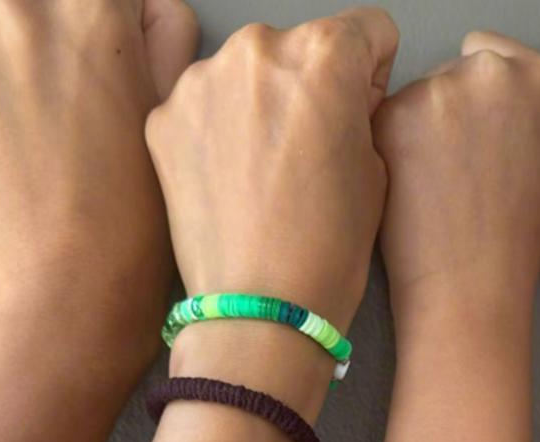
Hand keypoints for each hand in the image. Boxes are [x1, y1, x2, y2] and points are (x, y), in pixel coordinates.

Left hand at [0, 0, 198, 384]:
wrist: (73, 294)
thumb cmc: (139, 218)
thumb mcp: (175, 119)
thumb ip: (165, 39)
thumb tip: (148, 10)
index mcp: (92, 9)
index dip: (113, 41)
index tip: (114, 82)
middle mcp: (21, 10)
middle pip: (39, 13)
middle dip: (57, 57)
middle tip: (79, 130)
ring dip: (13, 87)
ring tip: (43, 159)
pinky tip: (8, 170)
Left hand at [145, 6, 398, 396]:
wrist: (260, 313)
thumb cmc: (327, 251)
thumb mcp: (377, 172)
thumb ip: (359, 111)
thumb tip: (341, 99)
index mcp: (325, 54)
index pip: (368, 29)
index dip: (372, 75)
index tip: (359, 112)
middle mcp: (258, 47)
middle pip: (299, 45)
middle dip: (308, 85)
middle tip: (307, 153)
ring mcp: (201, 79)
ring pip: (245, 70)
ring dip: (258, 102)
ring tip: (263, 173)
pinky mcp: (163, 116)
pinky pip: (202, 102)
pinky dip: (216, 129)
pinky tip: (227, 182)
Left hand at [373, 32, 539, 327]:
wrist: (471, 286)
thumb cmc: (511, 242)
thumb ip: (526, 112)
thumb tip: (501, 98)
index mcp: (538, 78)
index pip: (494, 55)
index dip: (479, 99)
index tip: (475, 129)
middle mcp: (491, 71)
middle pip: (451, 72)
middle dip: (447, 110)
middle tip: (453, 170)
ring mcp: (439, 89)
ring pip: (415, 97)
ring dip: (415, 128)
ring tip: (432, 188)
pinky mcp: (393, 115)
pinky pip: (384, 119)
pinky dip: (387, 149)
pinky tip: (407, 190)